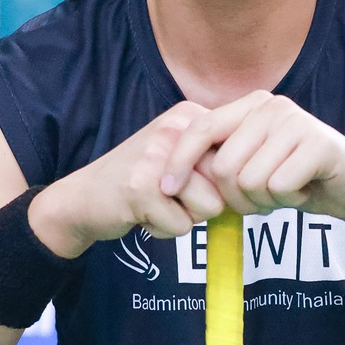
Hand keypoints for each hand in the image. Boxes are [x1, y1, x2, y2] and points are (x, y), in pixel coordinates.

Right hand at [28, 102, 226, 258]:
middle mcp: (175, 128)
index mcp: (190, 115)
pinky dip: (163, 229)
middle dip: (208, 200)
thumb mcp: (180, 153)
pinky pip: (182, 226)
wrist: (82, 197)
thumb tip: (262, 180)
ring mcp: (156, 157)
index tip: (205, 184)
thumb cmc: (141, 181)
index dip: (229, 181)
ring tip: (158, 204)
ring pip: (210, 207)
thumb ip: (218, 157)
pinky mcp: (141, 188)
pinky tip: (142, 214)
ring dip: (186, 217)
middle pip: (228, 182)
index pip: (241, 153)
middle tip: (175, 196)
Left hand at [160, 92, 344, 227]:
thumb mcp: (253, 165)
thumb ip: (221, 161)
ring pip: (249, 180)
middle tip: (262, 200)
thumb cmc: (298, 180)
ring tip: (286, 192)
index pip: (199, 129)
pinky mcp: (318, 144)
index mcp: (250, 106)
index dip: (178, 161)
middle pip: (222, 166)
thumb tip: (170, 178)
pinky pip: (278, 187)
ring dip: (264, 202)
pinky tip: (304, 192)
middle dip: (236, 198)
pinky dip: (288, 202)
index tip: (165, 190)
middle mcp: (271, 105)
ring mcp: (296, 122)